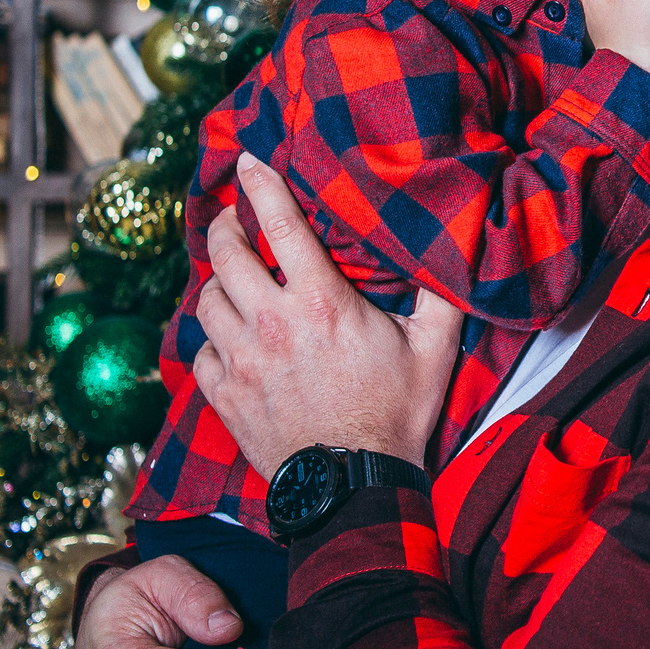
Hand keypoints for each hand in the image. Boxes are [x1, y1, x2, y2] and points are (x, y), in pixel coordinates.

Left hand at [191, 154, 463, 475]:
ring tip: (232, 278)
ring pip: (206, 301)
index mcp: (321, 302)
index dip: (260, 185)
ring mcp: (241, 362)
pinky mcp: (224, 396)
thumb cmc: (396, 414)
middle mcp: (272, 324)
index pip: (279, 226)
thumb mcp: (434, 349)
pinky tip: (229, 335)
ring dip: (217, 282)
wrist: (353, 487)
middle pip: (225, 255)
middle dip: (225, 227)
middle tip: (234, 220)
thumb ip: (439, 294)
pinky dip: (211, 337)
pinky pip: (201, 351)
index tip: (247, 161)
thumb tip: (448, 246)